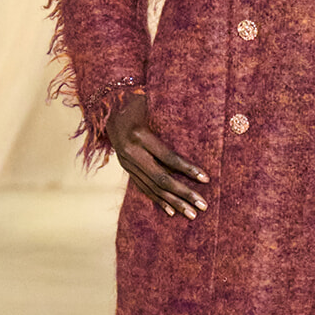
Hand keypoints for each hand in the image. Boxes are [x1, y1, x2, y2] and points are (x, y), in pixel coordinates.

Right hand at [105, 92, 208, 219]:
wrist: (107, 105)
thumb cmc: (136, 101)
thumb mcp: (151, 105)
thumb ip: (169, 120)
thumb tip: (198, 134)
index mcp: (139, 135)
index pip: (167, 157)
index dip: (187, 169)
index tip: (206, 179)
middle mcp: (131, 152)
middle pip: (161, 178)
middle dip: (183, 193)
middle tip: (203, 205)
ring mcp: (126, 162)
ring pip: (152, 187)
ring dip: (174, 202)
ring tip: (192, 214)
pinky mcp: (126, 167)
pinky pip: (143, 187)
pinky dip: (158, 200)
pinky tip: (172, 212)